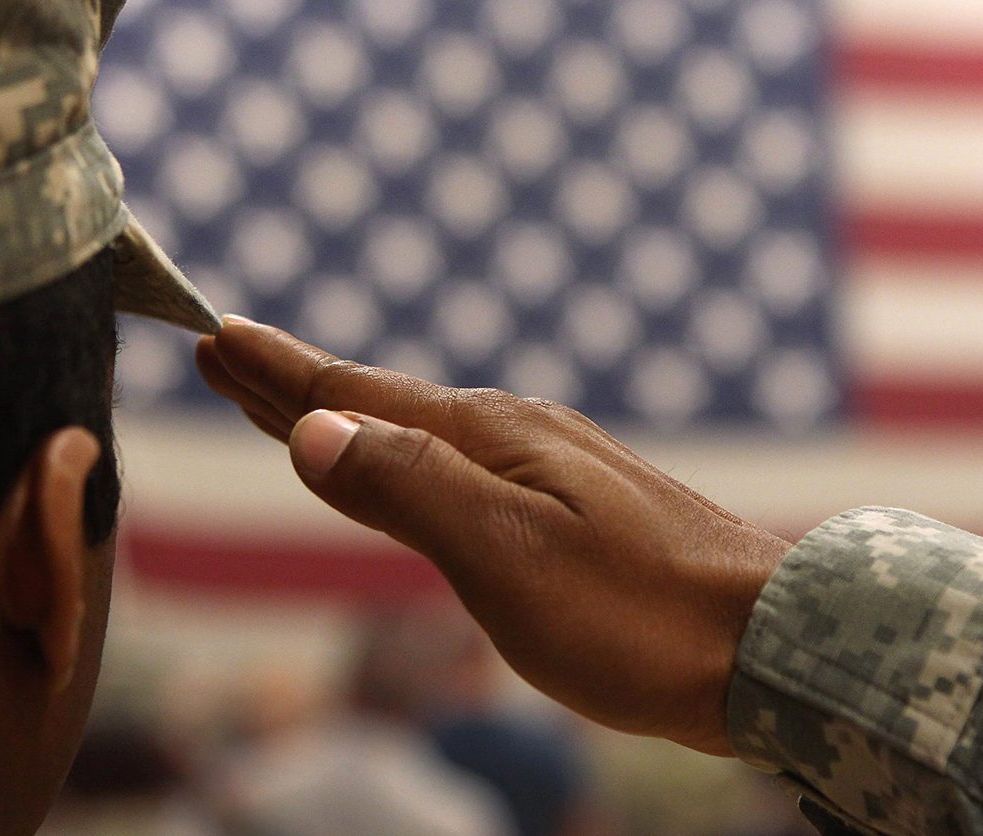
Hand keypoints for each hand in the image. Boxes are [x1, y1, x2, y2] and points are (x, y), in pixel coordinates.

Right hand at [195, 318, 790, 755]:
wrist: (767, 646)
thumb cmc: (638, 614)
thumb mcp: (506, 554)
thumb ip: (409, 488)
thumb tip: (317, 427)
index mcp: (489, 439)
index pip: (358, 395)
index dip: (280, 374)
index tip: (215, 336)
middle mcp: (516, 438)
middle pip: (382, 404)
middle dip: (299, 385)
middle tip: (227, 353)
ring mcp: (552, 471)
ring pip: (422, 435)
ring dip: (351, 418)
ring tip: (298, 407)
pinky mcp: (579, 511)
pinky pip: (463, 469)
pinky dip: (410, 460)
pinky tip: (418, 470)